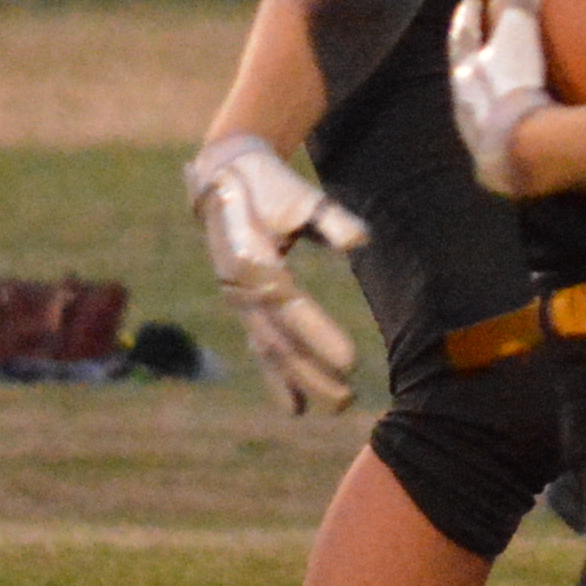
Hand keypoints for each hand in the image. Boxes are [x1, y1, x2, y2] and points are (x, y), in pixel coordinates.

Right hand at [182, 132, 373, 417]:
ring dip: (300, 381)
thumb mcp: (300, 197)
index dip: (319, 336)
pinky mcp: (243, 306)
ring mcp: (239, 300)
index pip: (291, 307)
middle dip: (313, 372)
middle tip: (347, 398)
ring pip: (269, 350)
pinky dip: (277, 378)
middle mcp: (242, 288)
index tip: (350, 362)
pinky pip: (260, 347)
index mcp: (255, 260)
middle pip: (279, 340)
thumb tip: (362, 241)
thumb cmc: (271, 188)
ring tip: (337, 404)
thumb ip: (331, 221)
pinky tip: (297, 406)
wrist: (223, 179)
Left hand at [444, 0, 557, 198]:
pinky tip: (534, 128)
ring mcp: (482, 140)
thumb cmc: (514, 87)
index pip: (461, 38)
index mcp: (465, 75)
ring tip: (511, 87)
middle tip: (488, 45)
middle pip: (466, 77)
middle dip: (476, 59)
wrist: (522, 154)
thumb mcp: (518, 34)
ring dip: (492, 96)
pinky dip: (515, 126)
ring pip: (482, 111)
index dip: (466, 18)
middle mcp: (466, 108)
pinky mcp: (503, 167)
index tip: (470, 1)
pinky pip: (507, 138)